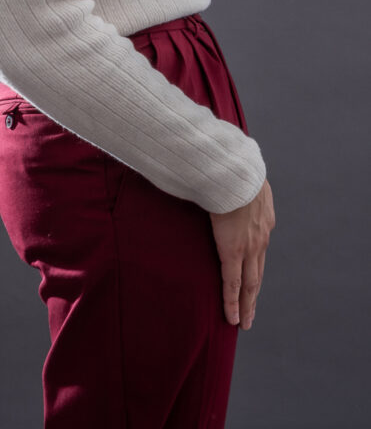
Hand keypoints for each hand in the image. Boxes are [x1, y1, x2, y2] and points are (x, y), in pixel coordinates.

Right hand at [209, 178, 274, 329]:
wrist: (236, 173)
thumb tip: (227, 181)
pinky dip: (233, 302)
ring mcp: (249, 248)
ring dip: (247, 304)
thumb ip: (239, 187)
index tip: (253, 281)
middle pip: (258, 273)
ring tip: (243, 321)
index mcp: (264, 221)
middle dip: (254, 294)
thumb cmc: (235, 170)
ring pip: (250, 284)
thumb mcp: (244, 179)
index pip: (260, 250)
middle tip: (251, 313)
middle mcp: (261, 239)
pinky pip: (233, 283)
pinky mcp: (233, 252)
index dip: (255, 267)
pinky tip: (231, 317)